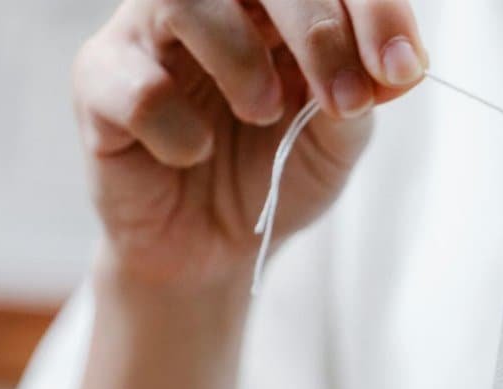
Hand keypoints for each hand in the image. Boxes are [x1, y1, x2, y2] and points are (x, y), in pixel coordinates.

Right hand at [75, 0, 426, 291]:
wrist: (210, 250)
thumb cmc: (271, 174)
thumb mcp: (336, 142)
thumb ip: (365, 96)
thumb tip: (405, 64)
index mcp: (272, 3)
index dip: (371, 9)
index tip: (402, 68)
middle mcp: (208, 1)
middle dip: (315, 28)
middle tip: (344, 99)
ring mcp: (145, 35)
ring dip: (238, 58)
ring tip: (262, 113)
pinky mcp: (98, 83)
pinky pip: (137, 87)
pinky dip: (178, 129)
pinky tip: (193, 154)